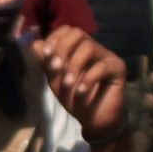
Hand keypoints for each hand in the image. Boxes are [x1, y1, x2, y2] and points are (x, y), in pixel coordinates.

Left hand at [32, 24, 127, 139]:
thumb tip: (34, 43)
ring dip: (73, 65)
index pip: (67, 31)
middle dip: (62, 49)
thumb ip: (46, 62)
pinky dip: (87, 79)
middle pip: (78, 33)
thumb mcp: (55, 80)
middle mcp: (94, 48)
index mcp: (78, 48)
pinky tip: (80, 92)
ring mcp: (107, 57)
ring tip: (68, 83)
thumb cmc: (74, 98)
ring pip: (89, 47)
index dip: (54, 39)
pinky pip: (102, 66)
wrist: (92, 120)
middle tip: (56, 68)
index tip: (45, 55)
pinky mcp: (118, 68)